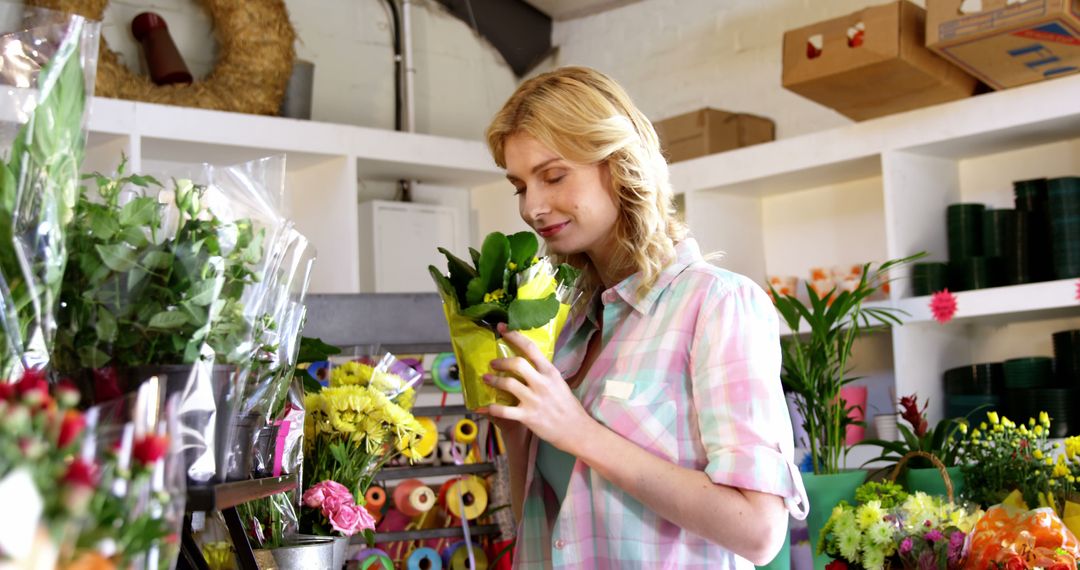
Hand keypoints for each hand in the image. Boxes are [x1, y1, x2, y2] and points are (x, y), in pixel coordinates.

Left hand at [484, 323, 596, 453]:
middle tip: (493, 363)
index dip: (514, 336)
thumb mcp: (558, 382)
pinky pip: (504, 410)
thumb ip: (543, 372)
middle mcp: (542, 383)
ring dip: (493, 381)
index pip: (530, 348)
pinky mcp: (527, 416)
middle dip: (501, 362)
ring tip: (487, 379)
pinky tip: (483, 407)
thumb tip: (527, 361)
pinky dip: (491, 408)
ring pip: (507, 384)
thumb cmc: (567, 405)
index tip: (501, 328)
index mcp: (550, 372)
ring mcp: (534, 400)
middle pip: (517, 363)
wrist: (576, 430)